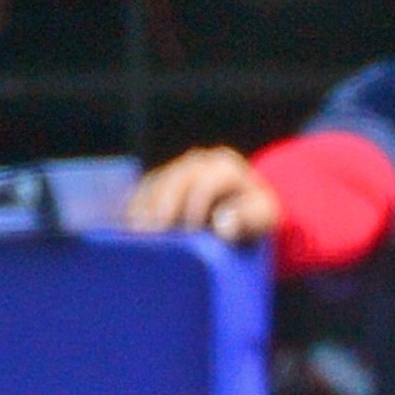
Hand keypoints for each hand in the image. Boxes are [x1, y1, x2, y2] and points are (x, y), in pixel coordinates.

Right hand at [124, 146, 279, 245]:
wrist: (245, 207)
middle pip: (174, 180)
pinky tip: (130, 226)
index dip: (196, 205)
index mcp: (224, 166)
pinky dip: (136, 208)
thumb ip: (249, 219)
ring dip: (144, 207)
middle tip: (153, 232)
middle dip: (163, 206)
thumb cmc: (256, 214)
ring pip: (154, 183)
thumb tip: (223, 226)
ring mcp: (176, 169)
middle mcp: (197, 162)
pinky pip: (142, 191)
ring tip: (138, 232)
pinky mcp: (159, 181)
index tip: (189, 229)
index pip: (206, 182)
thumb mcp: (264, 217)